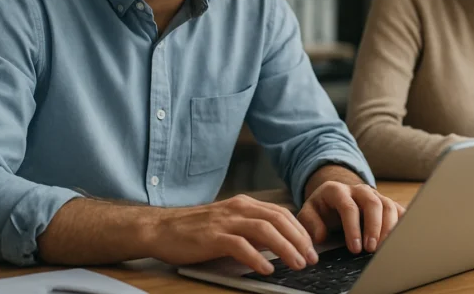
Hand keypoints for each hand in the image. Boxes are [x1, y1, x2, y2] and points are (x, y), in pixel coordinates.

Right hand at [148, 194, 317, 274]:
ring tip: (297, 264)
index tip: (312, 247)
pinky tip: (267, 269)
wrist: (161, 228)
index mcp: (245, 204)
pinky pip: (240, 246)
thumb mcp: (230, 223)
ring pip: (264, 230)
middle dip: (299, 239)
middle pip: (278, 219)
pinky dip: (257, 258)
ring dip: (285, 248)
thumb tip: (279, 242)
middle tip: (311, 258)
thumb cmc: (196, 229)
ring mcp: (225, 221)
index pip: (281, 213)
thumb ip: (252, 228)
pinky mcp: (212, 237)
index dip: (300, 230)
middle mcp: (238, 208)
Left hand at [297, 181, 405, 254]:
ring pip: (388, 205)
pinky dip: (403, 223)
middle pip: (372, 203)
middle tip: (372, 249)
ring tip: (385, 248)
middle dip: (374, 227)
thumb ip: (310, 222)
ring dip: (389, 228)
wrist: (334, 197)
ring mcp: (374, 195)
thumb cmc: (322, 209)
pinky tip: (400, 238)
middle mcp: (359, 190)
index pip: (348, 207)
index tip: (354, 248)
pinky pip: (399, 209)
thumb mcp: (308, 213)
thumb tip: (321, 236)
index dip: (352, 228)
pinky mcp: (386, 203)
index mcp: (337, 191)